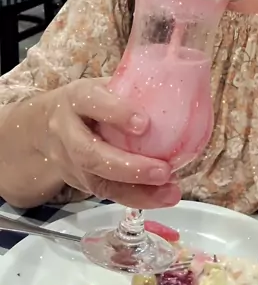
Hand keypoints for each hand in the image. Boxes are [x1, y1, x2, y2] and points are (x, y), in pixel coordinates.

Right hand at [41, 78, 181, 207]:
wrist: (46, 126)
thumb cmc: (90, 102)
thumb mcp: (105, 86)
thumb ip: (135, 89)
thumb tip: (185, 90)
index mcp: (77, 98)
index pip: (92, 102)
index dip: (116, 113)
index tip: (144, 123)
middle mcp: (67, 130)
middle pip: (90, 153)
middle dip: (128, 167)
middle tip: (163, 171)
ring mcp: (68, 160)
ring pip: (97, 181)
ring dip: (136, 191)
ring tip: (169, 191)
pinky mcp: (77, 181)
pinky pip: (106, 193)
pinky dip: (136, 198)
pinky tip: (161, 196)